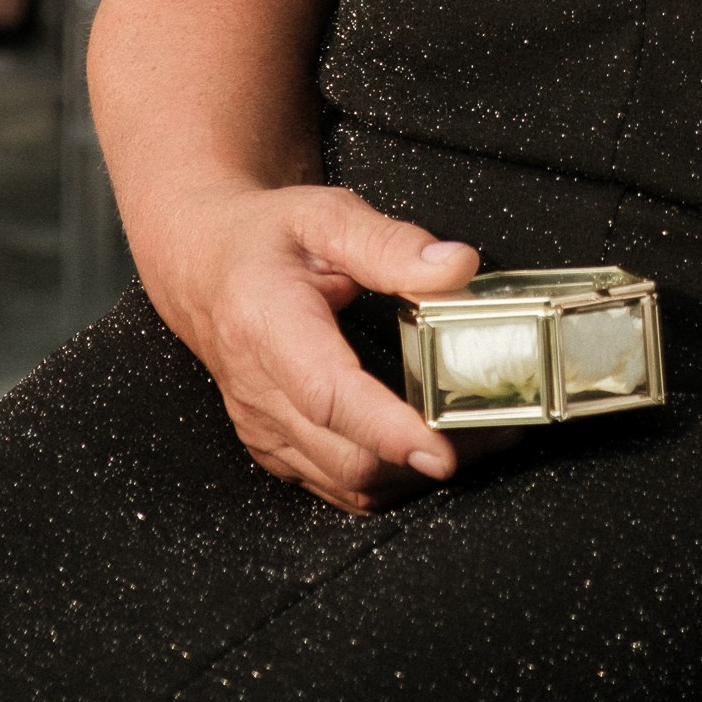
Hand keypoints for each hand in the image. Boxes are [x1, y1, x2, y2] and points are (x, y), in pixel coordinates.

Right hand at [150, 180, 479, 513]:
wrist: (203, 265)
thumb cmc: (262, 239)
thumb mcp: (325, 216)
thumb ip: (390, 243)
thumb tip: (456, 266)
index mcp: (267, 327)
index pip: (329, 395)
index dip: (387, 428)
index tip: (441, 448)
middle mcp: (259, 393)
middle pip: (348, 455)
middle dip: (430, 454)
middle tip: (498, 426)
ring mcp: (264, 430)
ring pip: (350, 482)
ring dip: (419, 473)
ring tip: (482, 437)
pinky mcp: (276, 450)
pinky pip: (339, 485)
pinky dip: (393, 478)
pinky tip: (433, 447)